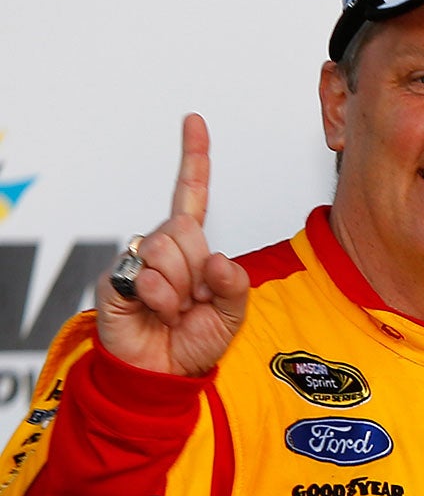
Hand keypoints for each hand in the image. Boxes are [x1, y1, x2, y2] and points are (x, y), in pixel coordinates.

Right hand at [96, 114, 250, 376]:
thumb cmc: (193, 340)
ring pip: (167, 249)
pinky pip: (148, 276)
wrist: (162, 373)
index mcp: (191, 248)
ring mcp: (136, 260)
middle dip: (199, 269)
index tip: (194, 122)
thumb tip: (219, 261)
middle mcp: (161, 246)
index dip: (194, 159)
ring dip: (181, 287)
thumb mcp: (233, 314)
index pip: (192, 196)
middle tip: (194, 299)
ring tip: (174, 309)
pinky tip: (156, 312)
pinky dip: (162, 299)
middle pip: (185, 228)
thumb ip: (236, 285)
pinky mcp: (115, 279)